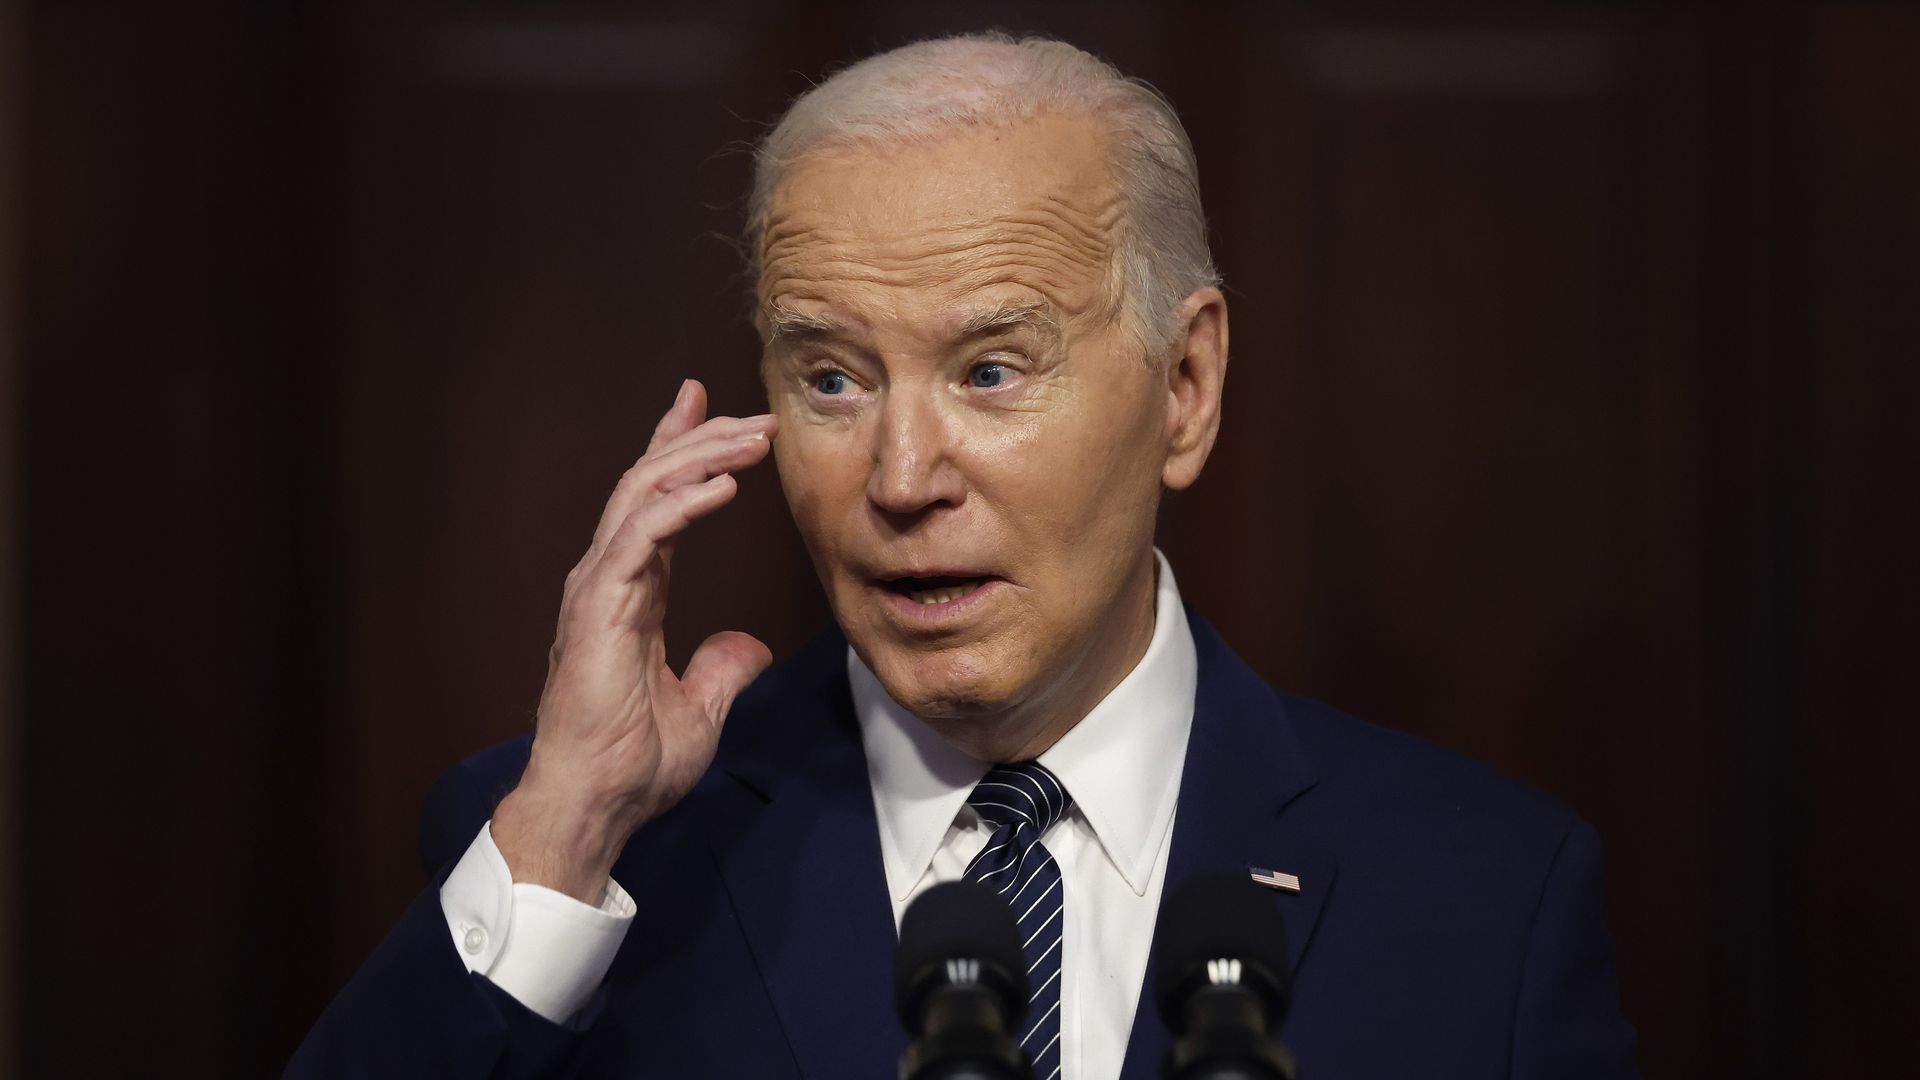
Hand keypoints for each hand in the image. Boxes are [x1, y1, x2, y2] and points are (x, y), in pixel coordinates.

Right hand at [492, 379, 776, 901]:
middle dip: (701, 439)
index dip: (684, 454)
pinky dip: (682, 502)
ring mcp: (599, 586)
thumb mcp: (700, 709)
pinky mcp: (600, 605)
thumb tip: (749, 645)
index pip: (657, 504)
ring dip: (701, 457)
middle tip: (756, 416)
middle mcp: (609, 577)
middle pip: (651, 482)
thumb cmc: (631, 765)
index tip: (717, 414)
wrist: (595, 802)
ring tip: (754, 438)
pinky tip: (724, 485)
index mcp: (630, 593)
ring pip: (644, 493)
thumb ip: (722, 669)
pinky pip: (642, 534)